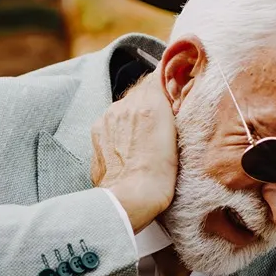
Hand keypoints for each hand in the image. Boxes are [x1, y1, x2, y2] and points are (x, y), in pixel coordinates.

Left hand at [90, 77, 177, 232]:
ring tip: (145, 138)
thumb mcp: (178, 139)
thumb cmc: (159, 176)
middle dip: (152, 99)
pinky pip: (111, 121)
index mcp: (150, 103)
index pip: (158, 75)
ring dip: (135, 115)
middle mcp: (125, 104)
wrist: (129, 200)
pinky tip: (129, 146)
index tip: (175, 84)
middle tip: (163, 118)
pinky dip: (120, 128)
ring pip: (125, 106)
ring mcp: (107, 117)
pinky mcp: (96, 132)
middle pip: (141, 90)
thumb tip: (173, 93)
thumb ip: (173, 108)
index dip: (167, 78)